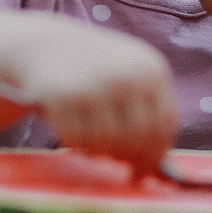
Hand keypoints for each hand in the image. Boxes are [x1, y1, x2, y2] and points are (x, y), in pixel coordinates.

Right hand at [11, 26, 177, 174]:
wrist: (46, 43)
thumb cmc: (95, 67)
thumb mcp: (129, 74)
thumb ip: (146, 110)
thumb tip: (157, 162)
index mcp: (151, 69)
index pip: (164, 123)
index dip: (156, 152)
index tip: (145, 169)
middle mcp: (126, 76)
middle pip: (138, 137)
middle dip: (128, 157)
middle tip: (118, 163)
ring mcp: (95, 85)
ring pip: (107, 142)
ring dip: (100, 151)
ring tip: (93, 144)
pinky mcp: (63, 96)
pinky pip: (77, 139)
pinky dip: (76, 145)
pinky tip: (74, 134)